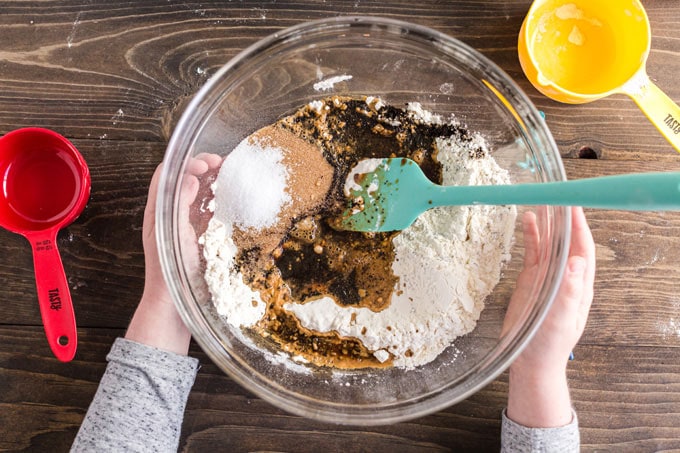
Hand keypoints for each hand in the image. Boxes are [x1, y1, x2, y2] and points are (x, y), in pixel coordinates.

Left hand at [125, 154, 221, 354]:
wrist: (173, 306)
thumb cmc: (169, 272)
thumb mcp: (173, 233)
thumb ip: (179, 203)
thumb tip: (189, 178)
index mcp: (157, 210)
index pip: (167, 174)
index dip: (186, 163)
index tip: (208, 163)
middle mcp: (169, 214)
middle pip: (183, 180)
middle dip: (202, 168)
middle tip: (223, 164)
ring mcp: (183, 226)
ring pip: (196, 194)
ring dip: (211, 182)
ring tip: (229, 176)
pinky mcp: (196, 237)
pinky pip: (206, 212)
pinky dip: (217, 201)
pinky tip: (230, 201)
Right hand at [504, 206, 595, 426]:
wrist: (528, 361)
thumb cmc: (548, 345)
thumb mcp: (560, 319)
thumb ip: (569, 292)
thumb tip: (579, 262)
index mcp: (579, 285)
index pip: (584, 249)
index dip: (580, 226)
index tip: (575, 205)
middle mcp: (566, 276)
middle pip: (568, 240)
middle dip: (565, 217)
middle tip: (558, 193)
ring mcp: (548, 276)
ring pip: (551, 242)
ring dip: (548, 222)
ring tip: (543, 200)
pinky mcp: (531, 279)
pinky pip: (534, 251)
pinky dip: (532, 235)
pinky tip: (528, 221)